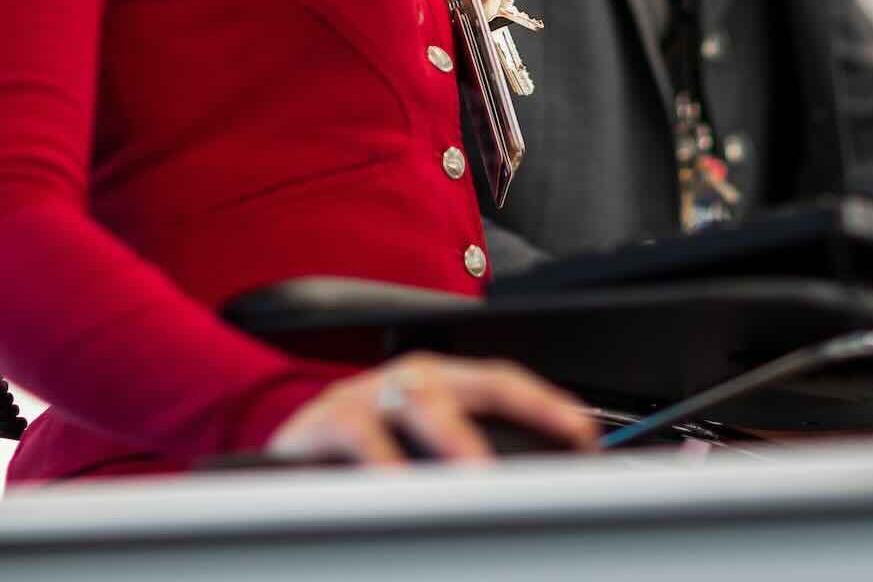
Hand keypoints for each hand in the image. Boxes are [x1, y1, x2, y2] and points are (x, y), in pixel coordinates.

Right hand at [267, 353, 600, 464]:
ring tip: (478, 473)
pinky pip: (357, 435)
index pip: (503, 382)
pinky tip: (399, 487)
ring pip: (417, 401)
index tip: (585, 433)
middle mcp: (406, 379)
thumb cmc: (365, 453)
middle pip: (470, 383)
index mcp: (439, 382)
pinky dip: (381, 461)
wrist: (287, 451)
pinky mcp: (322, 422)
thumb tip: (530, 492)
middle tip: (554, 442)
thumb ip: (464, 460)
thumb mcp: (420, 449)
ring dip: (453, 436)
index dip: (546, 404)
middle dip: (518, 407)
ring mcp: (366, 395)